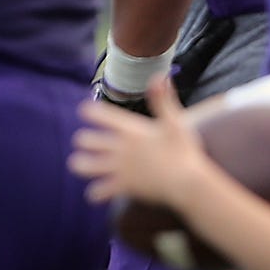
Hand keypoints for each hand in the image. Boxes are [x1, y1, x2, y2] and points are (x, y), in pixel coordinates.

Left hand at [69, 75, 208, 207]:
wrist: (188, 182)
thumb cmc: (184, 150)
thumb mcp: (174, 121)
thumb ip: (162, 99)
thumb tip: (158, 76)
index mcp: (130, 129)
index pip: (99, 114)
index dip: (89, 112)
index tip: (85, 112)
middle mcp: (120, 147)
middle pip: (85, 140)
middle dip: (84, 140)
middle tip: (85, 142)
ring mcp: (118, 168)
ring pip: (84, 166)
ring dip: (80, 164)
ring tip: (81, 164)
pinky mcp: (122, 187)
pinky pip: (98, 192)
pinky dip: (95, 193)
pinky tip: (96, 192)